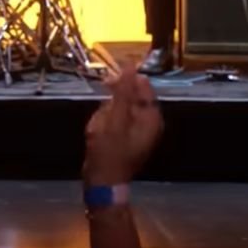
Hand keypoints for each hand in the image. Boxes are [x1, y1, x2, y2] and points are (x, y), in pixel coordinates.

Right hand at [83, 67, 162, 186]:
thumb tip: (130, 65)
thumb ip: (123, 90)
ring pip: (119, 108)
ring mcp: (137, 132)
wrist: (102, 182)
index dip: (126, 79)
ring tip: (98, 128)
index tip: (107, 80)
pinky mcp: (125, 138)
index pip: (143, 86)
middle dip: (112, 101)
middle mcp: (148, 123)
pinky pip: (114, 121)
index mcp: (151, 117)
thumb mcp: (115, 117)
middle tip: (100, 113)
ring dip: (105, 112)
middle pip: (130, 97)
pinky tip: (96, 132)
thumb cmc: (109, 150)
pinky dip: (103, 122)